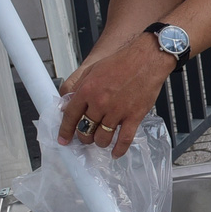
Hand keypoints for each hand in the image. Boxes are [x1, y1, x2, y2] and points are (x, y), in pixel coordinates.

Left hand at [57, 36, 173, 156]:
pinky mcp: (134, 116)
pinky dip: (119, 150)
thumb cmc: (122, 62)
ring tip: (101, 140)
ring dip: (99, 142)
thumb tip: (67, 104)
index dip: (65, 130)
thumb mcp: (93, 69)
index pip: (70, 116)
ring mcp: (117, 111)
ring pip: (102, 138)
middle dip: (84, 137)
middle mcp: (100, 103)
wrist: (147, 58)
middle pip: (85, 130)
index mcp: (87, 90)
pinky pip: (124, 140)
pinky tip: (115, 153)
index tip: (63, 139)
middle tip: (86, 136)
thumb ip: (78, 87)